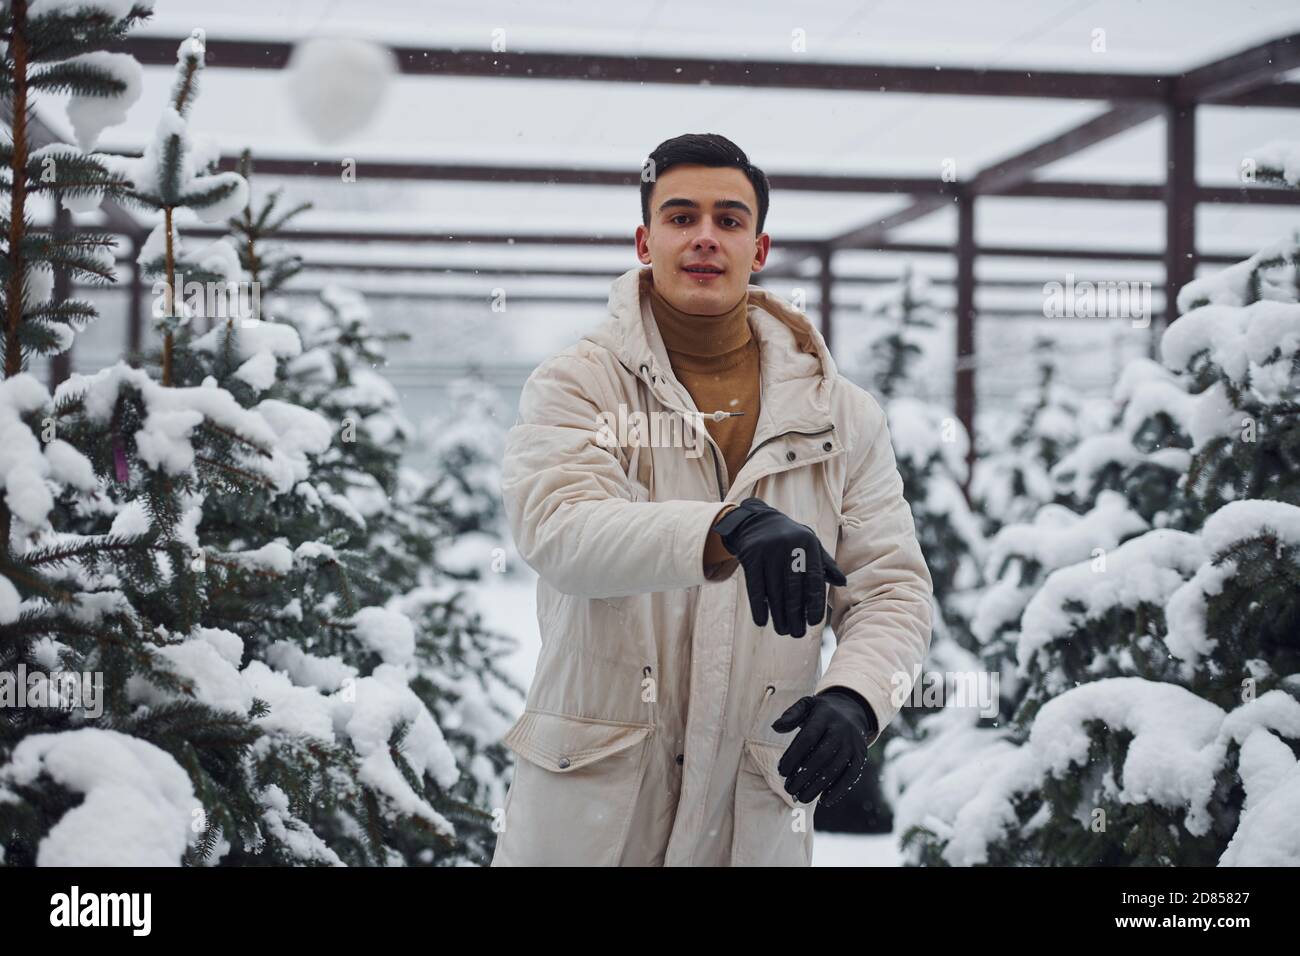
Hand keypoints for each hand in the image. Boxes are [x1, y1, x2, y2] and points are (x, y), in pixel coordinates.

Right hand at [714, 497, 846, 636]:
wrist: (757, 521)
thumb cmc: (790, 538)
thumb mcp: (810, 544)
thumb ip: (825, 563)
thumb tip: (843, 583)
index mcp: (808, 545)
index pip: (813, 580)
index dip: (814, 603)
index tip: (814, 622)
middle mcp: (789, 547)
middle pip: (793, 589)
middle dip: (796, 615)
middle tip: (797, 634)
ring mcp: (769, 551)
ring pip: (775, 591)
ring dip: (779, 615)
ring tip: (783, 631)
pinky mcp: (751, 556)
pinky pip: (755, 587)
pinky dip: (758, 606)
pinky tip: (762, 621)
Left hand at [771, 689, 875, 805]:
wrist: (853, 709)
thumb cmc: (822, 712)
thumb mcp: (807, 705)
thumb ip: (791, 714)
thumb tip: (776, 727)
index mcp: (825, 716)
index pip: (807, 738)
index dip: (793, 756)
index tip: (781, 771)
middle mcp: (841, 729)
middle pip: (822, 756)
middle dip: (803, 776)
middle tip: (789, 789)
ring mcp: (853, 743)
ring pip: (835, 768)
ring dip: (818, 786)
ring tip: (802, 797)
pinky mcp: (861, 755)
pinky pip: (852, 775)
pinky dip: (839, 789)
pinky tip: (824, 800)